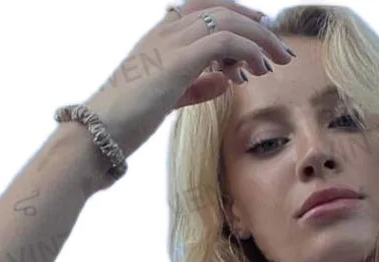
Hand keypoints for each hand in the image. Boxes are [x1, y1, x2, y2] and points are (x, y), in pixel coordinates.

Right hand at [82, 1, 293, 161]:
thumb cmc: (125, 121)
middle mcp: (165, 31)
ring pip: (228, 21)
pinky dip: (248, 51)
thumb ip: (196, 86)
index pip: (205, 8)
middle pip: (221, 8)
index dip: (237, 14)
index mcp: (159, 36)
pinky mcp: (177, 59)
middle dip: (256, 26)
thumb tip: (225, 79)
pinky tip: (259, 70)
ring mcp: (170, 41)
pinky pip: (225, 42)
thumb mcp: (168, 99)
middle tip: (281, 48)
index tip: (262, 31)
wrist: (97, 132)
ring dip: (260, 39)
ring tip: (279, 60)